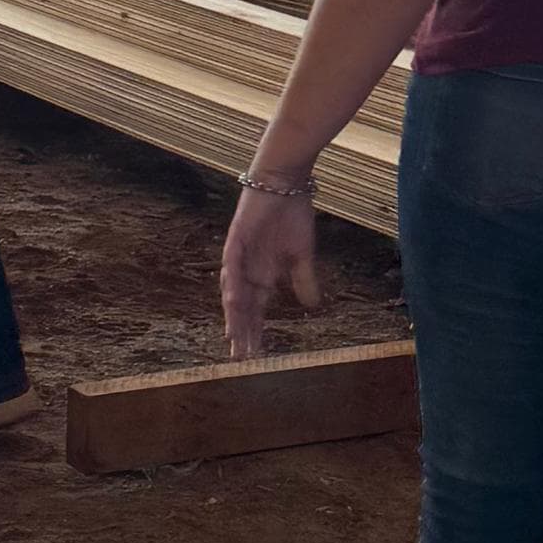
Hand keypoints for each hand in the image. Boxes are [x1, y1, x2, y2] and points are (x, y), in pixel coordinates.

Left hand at [220, 182, 321, 355]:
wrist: (287, 185)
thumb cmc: (294, 216)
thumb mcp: (303, 255)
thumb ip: (303, 280)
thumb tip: (311, 306)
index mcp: (263, 274)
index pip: (256, 310)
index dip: (254, 331)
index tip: (255, 355)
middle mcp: (248, 269)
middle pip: (242, 307)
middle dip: (241, 331)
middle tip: (240, 357)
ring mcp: (239, 255)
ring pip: (233, 291)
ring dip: (233, 313)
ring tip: (234, 337)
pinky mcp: (235, 240)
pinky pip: (231, 265)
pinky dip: (232, 283)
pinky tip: (232, 301)